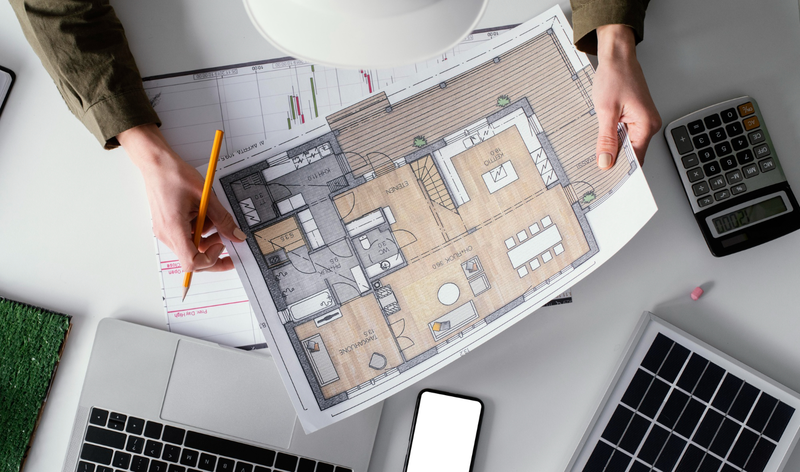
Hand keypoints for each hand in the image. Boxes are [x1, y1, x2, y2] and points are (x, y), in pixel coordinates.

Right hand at [118, 124, 246, 272]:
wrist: (156, 163)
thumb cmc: (174, 175)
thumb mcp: (205, 197)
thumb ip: (222, 219)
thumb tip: (236, 236)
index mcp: (173, 229)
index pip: (192, 262)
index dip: (211, 259)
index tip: (223, 245)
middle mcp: (167, 234)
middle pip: (192, 258)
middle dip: (213, 252)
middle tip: (230, 242)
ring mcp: (166, 231)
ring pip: (191, 246)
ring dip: (208, 237)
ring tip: (214, 218)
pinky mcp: (168, 226)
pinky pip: (187, 236)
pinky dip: (200, 229)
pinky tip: (204, 214)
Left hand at [593, 24, 660, 169]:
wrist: (617, 56)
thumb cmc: (615, 76)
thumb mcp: (606, 111)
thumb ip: (606, 139)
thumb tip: (606, 161)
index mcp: (646, 124)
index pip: (636, 158)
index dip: (622, 171)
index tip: (609, 181)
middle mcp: (649, 124)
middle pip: (632, 153)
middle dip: (616, 161)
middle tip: (598, 170)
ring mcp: (643, 120)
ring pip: (627, 144)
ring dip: (613, 149)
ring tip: (598, 155)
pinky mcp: (635, 116)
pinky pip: (625, 134)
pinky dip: (613, 138)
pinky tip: (602, 141)